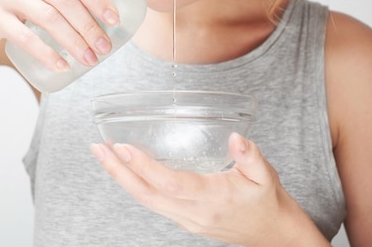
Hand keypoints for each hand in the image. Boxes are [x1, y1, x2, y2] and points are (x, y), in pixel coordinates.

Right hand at [0, 0, 118, 70]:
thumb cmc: (13, 0)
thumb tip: (107, 14)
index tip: (114, 20)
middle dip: (89, 26)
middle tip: (104, 48)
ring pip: (48, 18)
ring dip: (73, 41)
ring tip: (88, 59)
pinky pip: (24, 37)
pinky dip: (46, 53)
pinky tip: (61, 65)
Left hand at [90, 133, 329, 246]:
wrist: (273, 235)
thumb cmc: (267, 202)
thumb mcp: (266, 175)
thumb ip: (250, 155)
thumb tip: (235, 137)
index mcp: (212, 198)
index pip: (170, 183)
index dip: (144, 166)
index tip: (123, 147)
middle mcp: (193, 213)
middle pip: (146, 194)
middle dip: (117, 171)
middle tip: (97, 148)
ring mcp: (185, 219)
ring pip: (145, 200)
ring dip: (121, 177)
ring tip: (103, 154)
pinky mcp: (183, 220)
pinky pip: (152, 202)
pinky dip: (134, 184)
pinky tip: (125, 169)